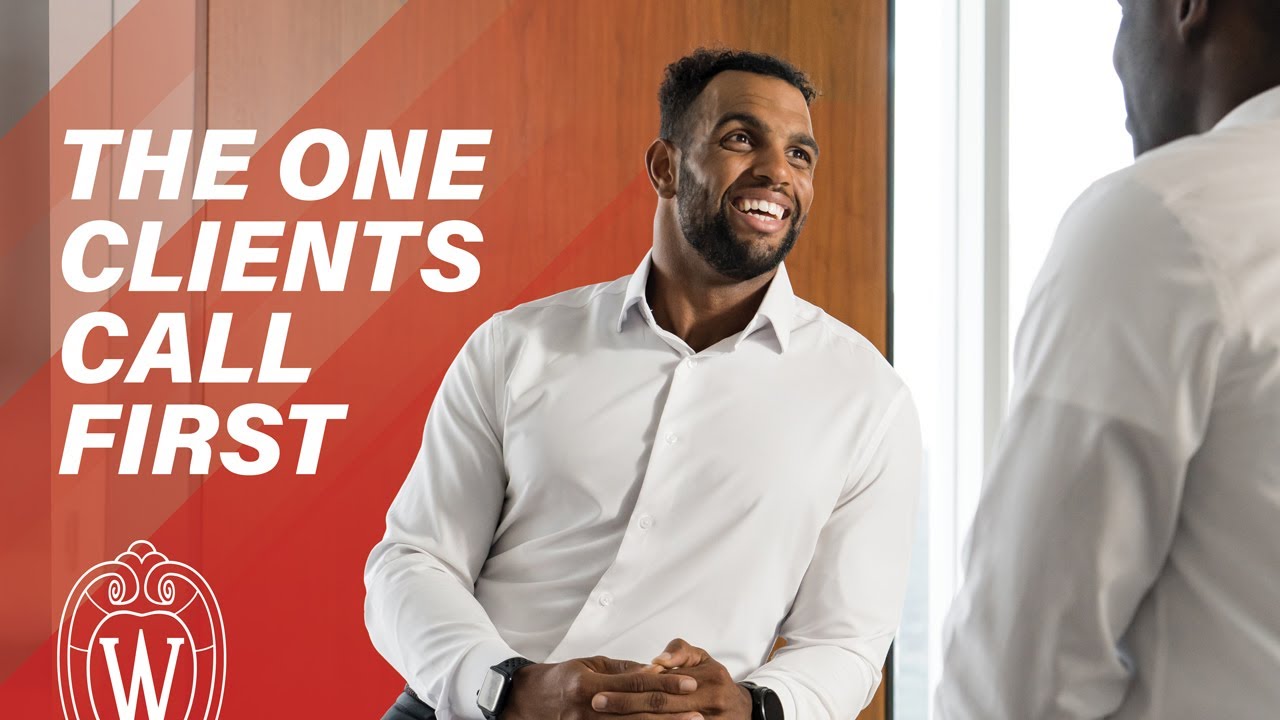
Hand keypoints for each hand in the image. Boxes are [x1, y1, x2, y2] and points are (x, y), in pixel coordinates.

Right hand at [504, 655, 699, 719]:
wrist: (523, 702)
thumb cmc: (558, 679)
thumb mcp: (588, 664)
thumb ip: (621, 670)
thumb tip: (654, 671)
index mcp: (589, 683)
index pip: (636, 683)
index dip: (667, 684)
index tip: (690, 683)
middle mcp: (588, 708)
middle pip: (638, 712)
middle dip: (672, 713)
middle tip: (699, 712)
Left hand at [590, 639, 752, 719]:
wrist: (742, 711)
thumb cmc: (714, 680)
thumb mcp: (702, 658)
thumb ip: (680, 652)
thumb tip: (657, 662)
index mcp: (710, 677)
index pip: (664, 682)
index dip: (633, 686)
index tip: (603, 688)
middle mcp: (712, 700)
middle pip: (660, 706)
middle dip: (626, 705)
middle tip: (596, 704)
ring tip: (605, 719)